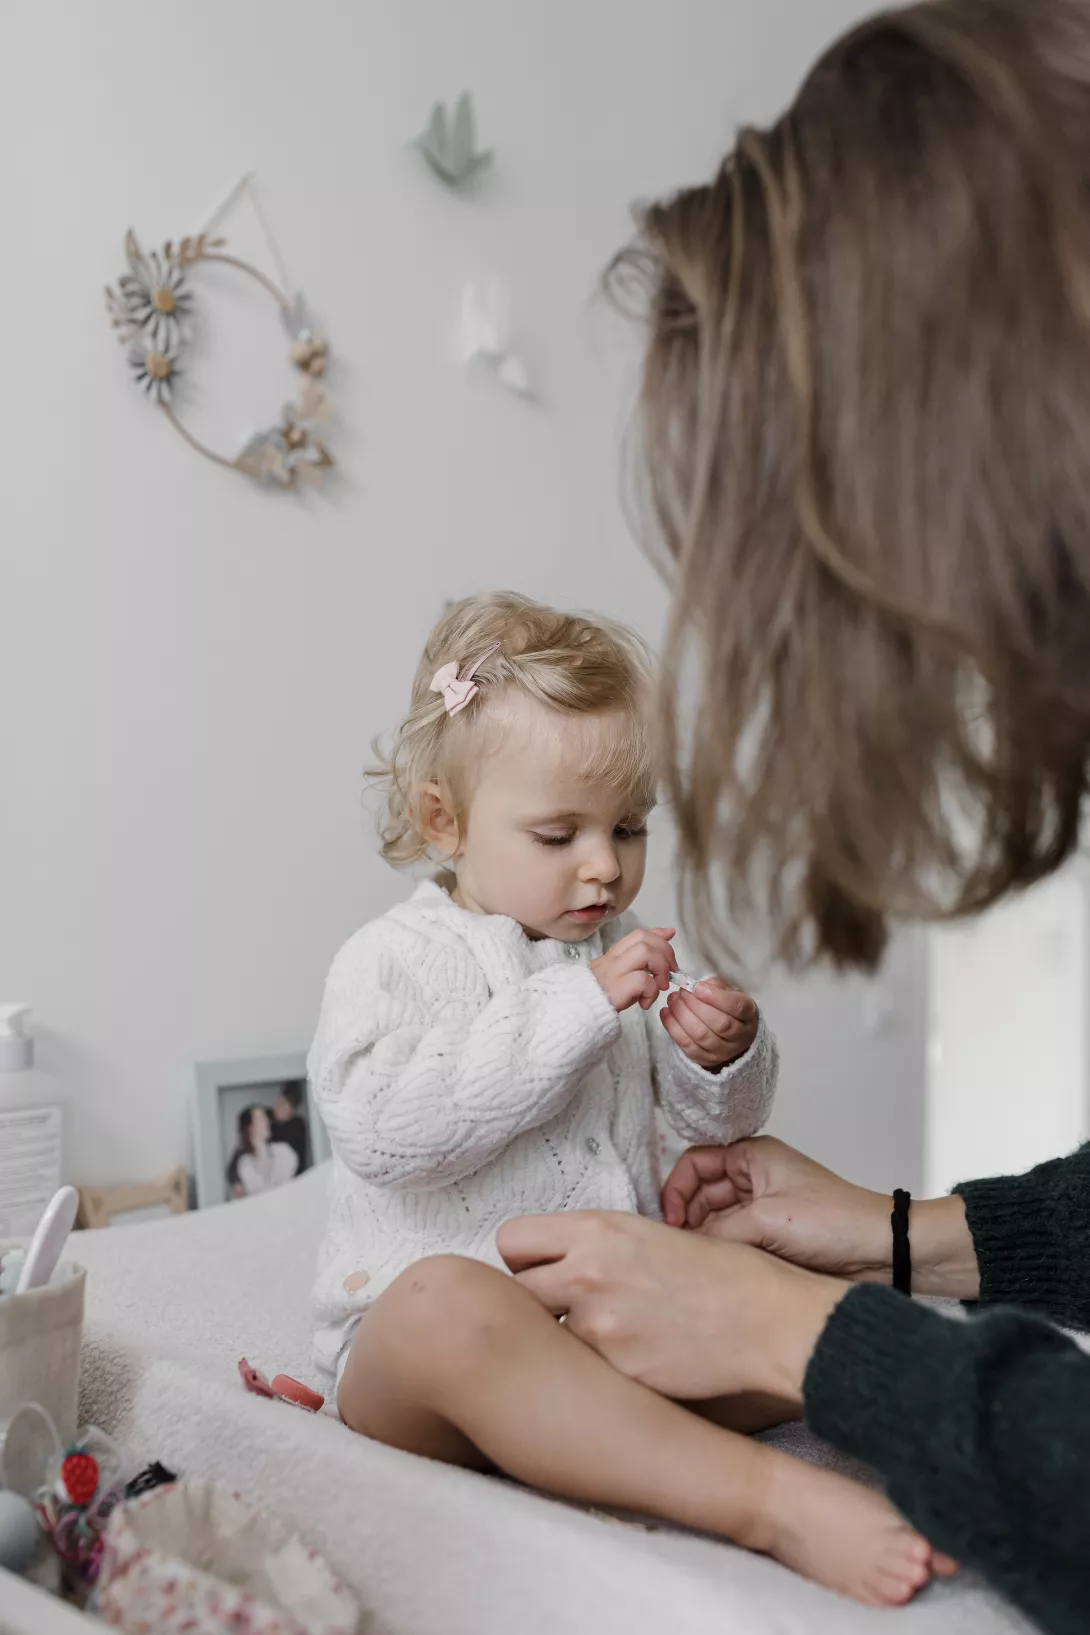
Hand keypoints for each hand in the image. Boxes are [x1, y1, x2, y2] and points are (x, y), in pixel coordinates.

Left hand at [498, 1209, 845, 1403]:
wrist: (768, 1321)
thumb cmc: (722, 1275)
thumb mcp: (650, 1235)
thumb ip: (594, 1246)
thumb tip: (558, 1261)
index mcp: (597, 1230)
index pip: (511, 1239)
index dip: (524, 1260)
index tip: (540, 1272)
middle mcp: (586, 1274)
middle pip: (513, 1292)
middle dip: (533, 1304)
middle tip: (562, 1313)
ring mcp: (597, 1328)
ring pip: (546, 1338)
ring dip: (565, 1343)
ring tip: (611, 1341)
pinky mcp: (614, 1373)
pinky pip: (582, 1373)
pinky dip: (597, 1373)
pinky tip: (632, 1365)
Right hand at [591, 927, 676, 1011]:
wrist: (578, 1014)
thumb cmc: (603, 998)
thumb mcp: (621, 976)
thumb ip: (639, 961)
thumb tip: (664, 939)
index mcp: (613, 956)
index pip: (638, 935)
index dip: (657, 934)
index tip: (669, 936)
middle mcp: (612, 960)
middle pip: (644, 939)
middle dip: (665, 951)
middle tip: (670, 972)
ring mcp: (613, 973)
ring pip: (645, 953)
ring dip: (660, 969)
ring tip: (660, 987)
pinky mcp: (616, 989)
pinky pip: (642, 980)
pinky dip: (651, 991)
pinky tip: (645, 1002)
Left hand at [660, 978, 757, 1068]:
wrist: (729, 1036)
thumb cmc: (726, 1008)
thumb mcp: (729, 992)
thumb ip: (717, 986)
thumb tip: (698, 986)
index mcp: (748, 1015)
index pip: (737, 1007)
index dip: (716, 997)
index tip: (697, 987)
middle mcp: (740, 1036)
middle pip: (719, 1023)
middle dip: (695, 1005)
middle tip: (681, 992)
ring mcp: (723, 1051)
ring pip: (701, 1035)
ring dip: (682, 1015)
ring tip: (672, 1000)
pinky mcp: (705, 1059)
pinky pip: (687, 1045)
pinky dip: (673, 1028)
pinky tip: (666, 1013)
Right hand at [662, 1136, 893, 1280]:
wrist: (879, 1252)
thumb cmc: (833, 1220)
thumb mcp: (764, 1220)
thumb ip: (717, 1230)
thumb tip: (682, 1243)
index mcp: (752, 1156)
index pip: (695, 1163)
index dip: (676, 1189)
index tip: (669, 1220)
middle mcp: (754, 1178)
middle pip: (701, 1193)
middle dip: (686, 1217)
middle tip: (676, 1246)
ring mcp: (761, 1208)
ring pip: (714, 1220)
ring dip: (703, 1237)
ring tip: (693, 1261)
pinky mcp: (770, 1237)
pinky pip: (732, 1240)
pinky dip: (720, 1252)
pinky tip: (712, 1268)